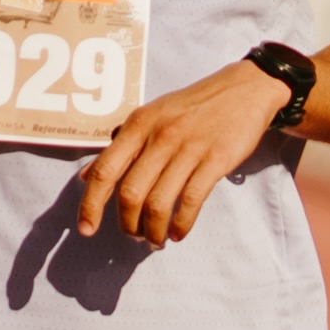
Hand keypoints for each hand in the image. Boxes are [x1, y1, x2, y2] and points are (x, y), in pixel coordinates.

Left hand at [76, 61, 290, 246]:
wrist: (244, 89)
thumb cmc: (193, 107)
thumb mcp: (152, 116)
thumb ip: (121, 147)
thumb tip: (85, 177)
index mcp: (139, 124)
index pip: (105, 170)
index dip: (91, 204)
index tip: (86, 229)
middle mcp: (160, 135)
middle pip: (130, 193)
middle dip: (128, 224)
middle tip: (134, 236)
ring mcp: (189, 148)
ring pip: (159, 203)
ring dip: (153, 231)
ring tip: (156, 240)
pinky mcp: (216, 159)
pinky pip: (191, 201)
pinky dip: (182, 224)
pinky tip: (179, 232)